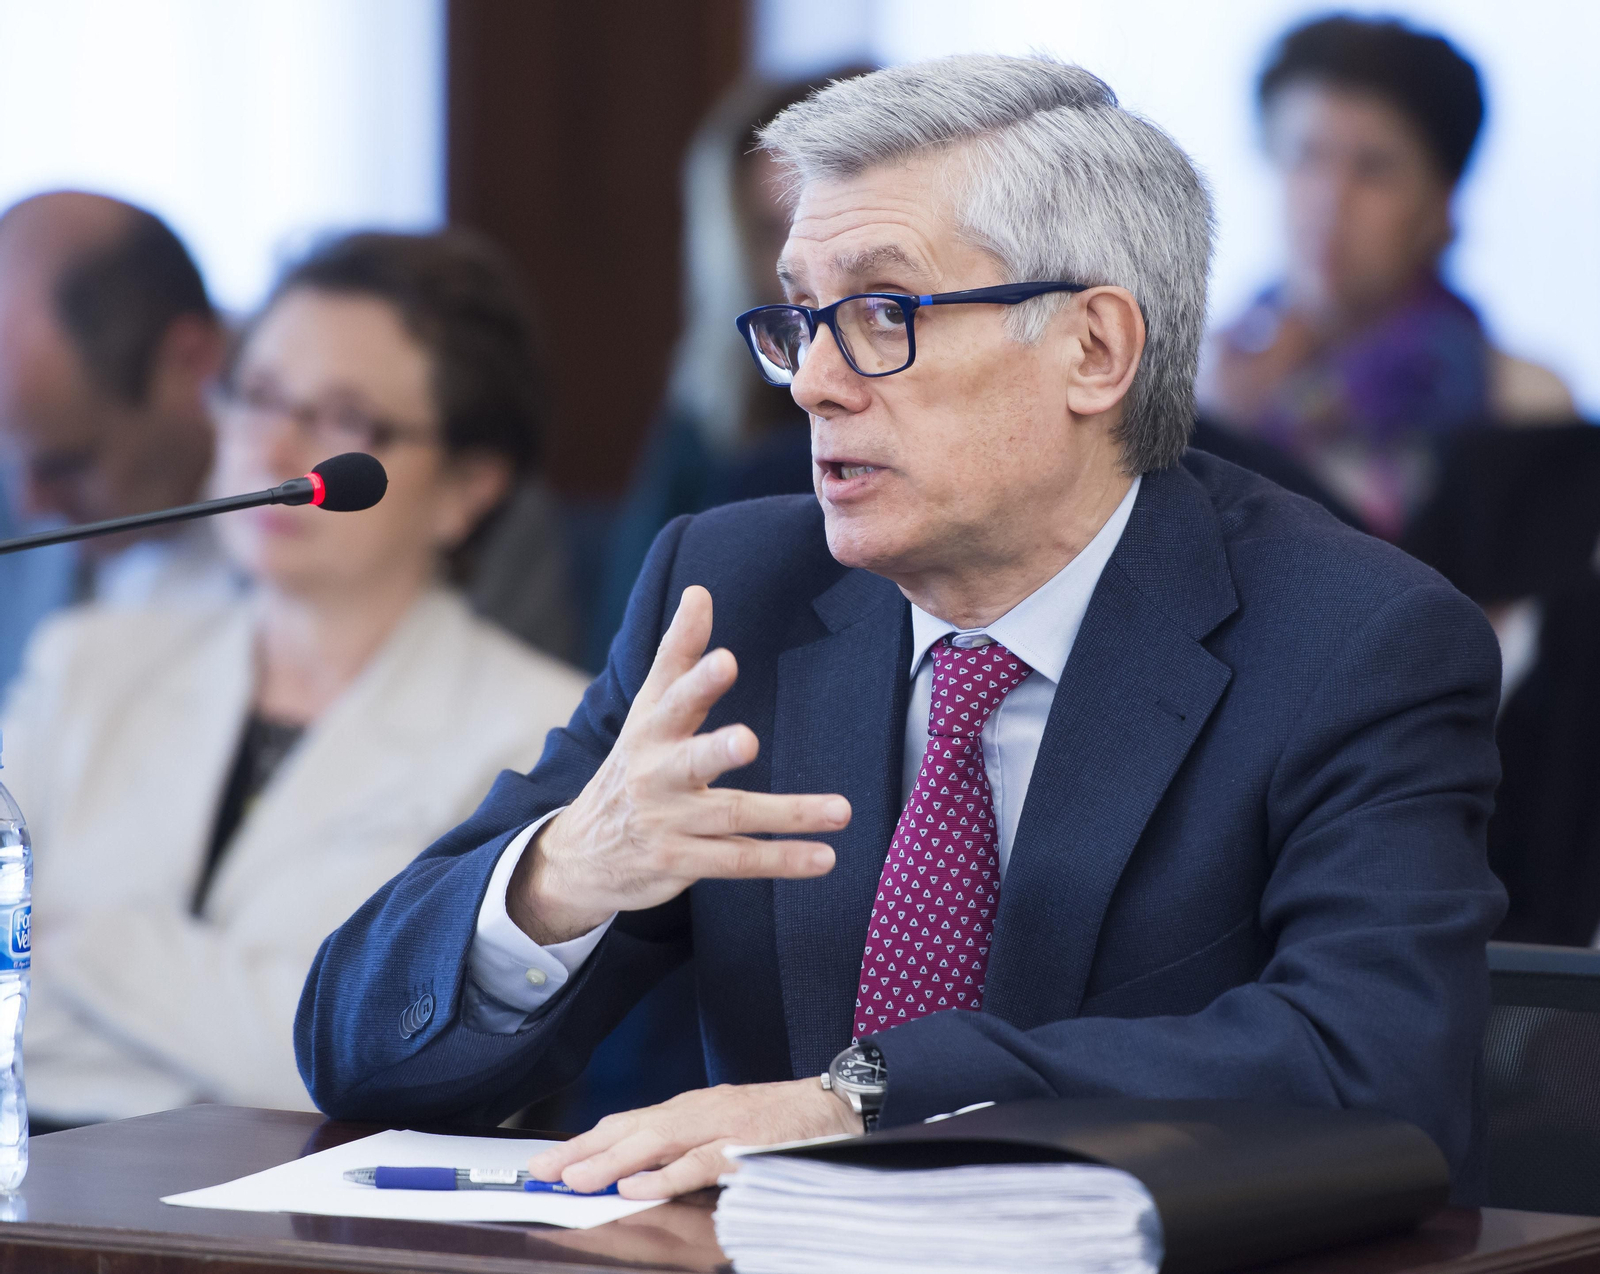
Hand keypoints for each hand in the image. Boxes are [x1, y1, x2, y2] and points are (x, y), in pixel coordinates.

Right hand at [509, 585, 850, 943]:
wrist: (582, 854)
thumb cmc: (632, 765)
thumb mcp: (647, 710)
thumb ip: (678, 653)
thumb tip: (699, 591)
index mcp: (650, 730)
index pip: (672, 699)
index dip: (696, 680)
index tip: (725, 659)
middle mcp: (657, 775)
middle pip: (691, 761)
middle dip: (717, 749)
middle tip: (747, 740)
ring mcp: (669, 822)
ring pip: (731, 817)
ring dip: (788, 814)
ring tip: (841, 810)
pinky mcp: (682, 862)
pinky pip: (738, 861)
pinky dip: (783, 860)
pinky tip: (825, 857)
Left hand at [527, 1079, 863, 1198]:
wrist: (837, 1104)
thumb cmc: (781, 1122)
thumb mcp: (724, 1129)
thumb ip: (685, 1147)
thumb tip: (637, 1172)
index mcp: (691, 1110)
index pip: (627, 1123)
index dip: (585, 1142)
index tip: (547, 1163)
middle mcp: (698, 1112)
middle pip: (630, 1129)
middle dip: (582, 1150)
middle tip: (542, 1171)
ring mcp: (722, 1127)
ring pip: (657, 1141)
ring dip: (612, 1161)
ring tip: (575, 1180)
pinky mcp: (746, 1147)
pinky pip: (701, 1162)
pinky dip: (667, 1174)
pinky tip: (638, 1188)